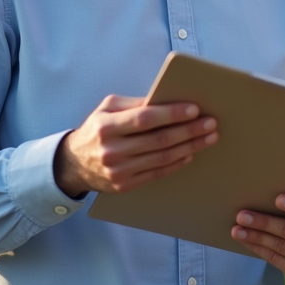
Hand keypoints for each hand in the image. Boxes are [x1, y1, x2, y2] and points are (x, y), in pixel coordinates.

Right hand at [53, 94, 217, 195]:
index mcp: (107, 126)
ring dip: (190, 147)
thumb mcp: (107, 108)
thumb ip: (135, 103)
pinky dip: (177, 163)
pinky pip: (157, 173)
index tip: (194, 109)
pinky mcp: (125, 185)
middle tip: (211, 123)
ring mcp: (119, 171)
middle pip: (159, 140)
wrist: (73, 164)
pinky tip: (190, 153)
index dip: (172, 114)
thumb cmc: (96, 129)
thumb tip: (166, 99)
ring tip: (208, 137)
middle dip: (189, 130)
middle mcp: (112, 150)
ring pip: (162, 158)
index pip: (145, 119)